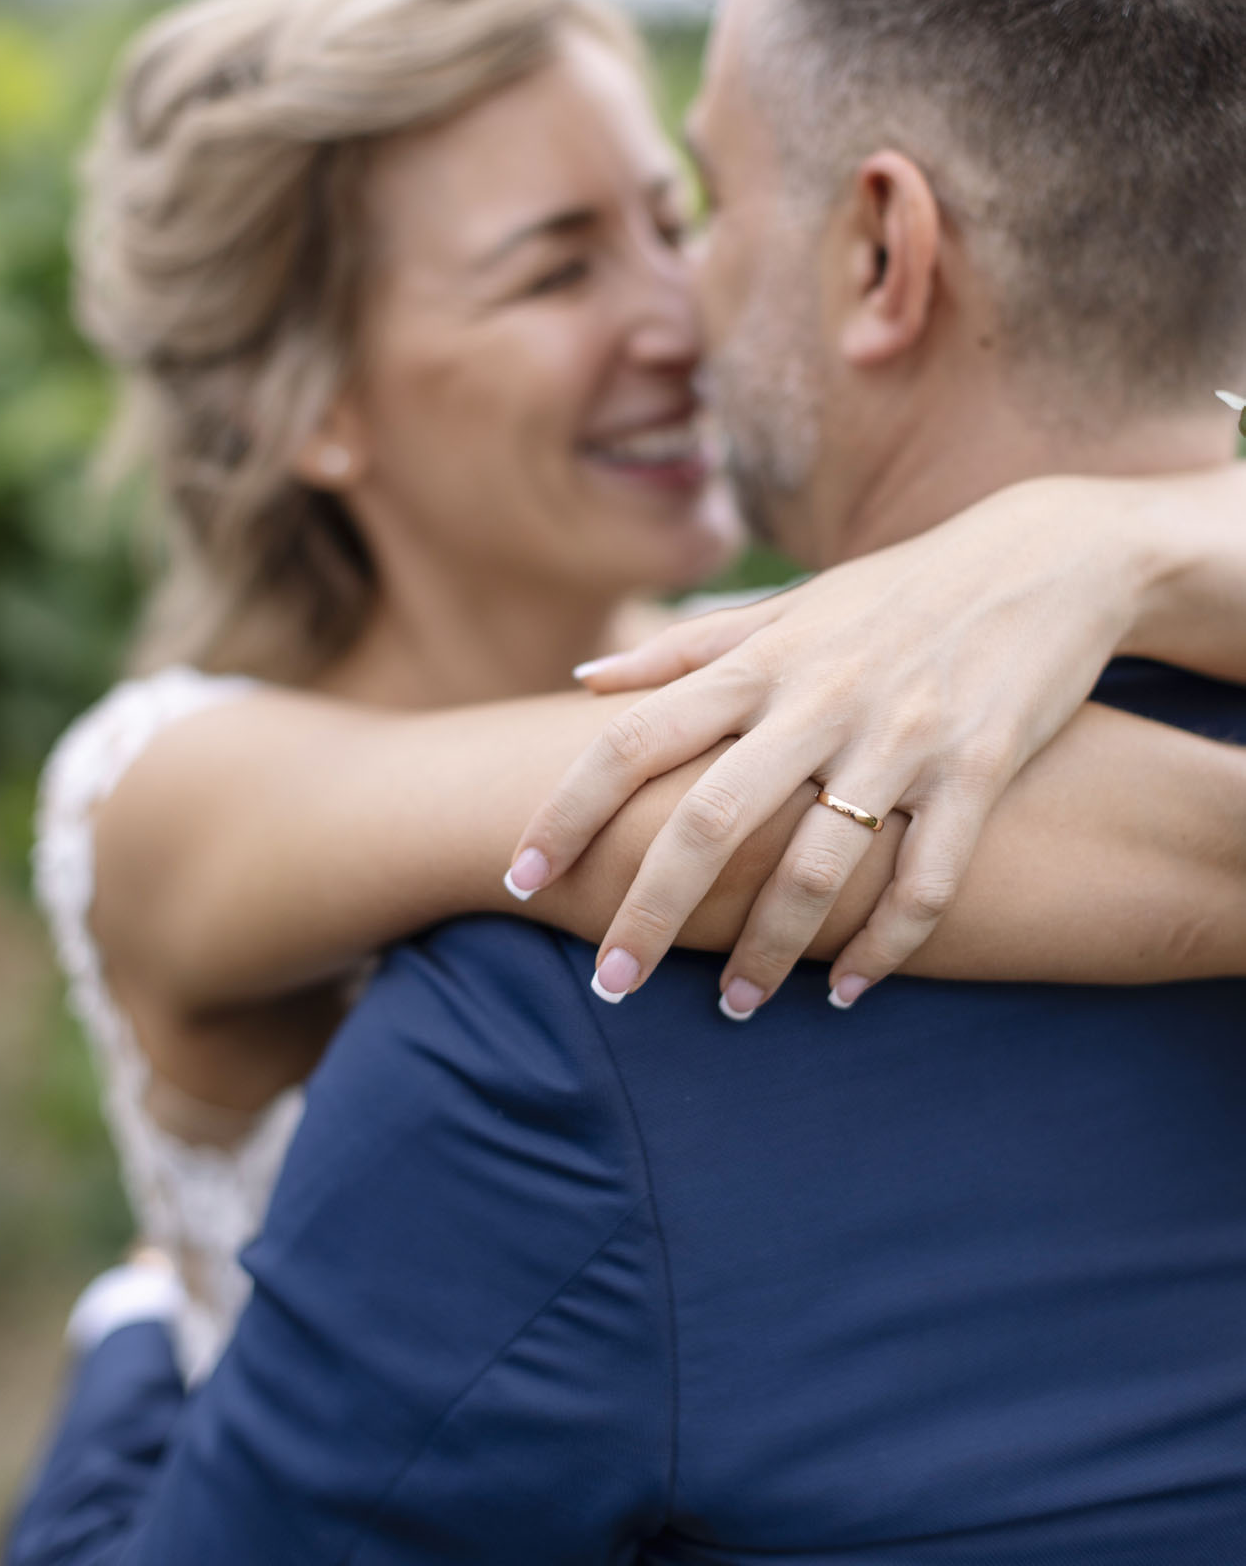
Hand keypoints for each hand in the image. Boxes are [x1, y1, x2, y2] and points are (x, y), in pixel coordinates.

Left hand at [507, 474, 1156, 1013]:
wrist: (1046, 559)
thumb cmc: (898, 590)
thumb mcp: (789, 607)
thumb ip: (685, 648)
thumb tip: (584, 682)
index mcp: (761, 660)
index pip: (634, 739)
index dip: (567, 810)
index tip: (520, 876)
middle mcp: (819, 700)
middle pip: (708, 820)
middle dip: (649, 911)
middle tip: (609, 984)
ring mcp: (901, 737)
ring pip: (816, 867)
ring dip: (767, 951)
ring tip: (734, 1006)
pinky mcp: (979, 769)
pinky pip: (925, 880)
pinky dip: (885, 946)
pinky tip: (848, 991)